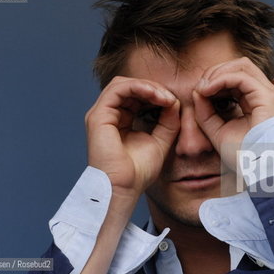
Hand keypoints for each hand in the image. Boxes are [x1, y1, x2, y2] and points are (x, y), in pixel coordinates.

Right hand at [85, 76, 179, 195]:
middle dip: (153, 89)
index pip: (136, 96)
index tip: (174, 103)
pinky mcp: (98, 116)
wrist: (124, 188)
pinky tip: (155, 96)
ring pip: (123, 84)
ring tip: (165, 97)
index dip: (156, 95)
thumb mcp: (160, 141)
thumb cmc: (138, 172)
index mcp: (119, 120)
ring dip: (147, 86)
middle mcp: (107, 115)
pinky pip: (118, 89)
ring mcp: (100, 114)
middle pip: (130, 87)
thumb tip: (174, 101)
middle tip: (171, 98)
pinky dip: (139, 88)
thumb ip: (168, 121)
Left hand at [192, 57, 273, 170]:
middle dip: (215, 72)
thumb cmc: (241, 154)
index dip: (215, 79)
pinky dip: (221, 79)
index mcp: (256, 99)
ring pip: (241, 65)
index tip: (199, 91)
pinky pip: (241, 77)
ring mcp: (268, 93)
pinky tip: (208, 90)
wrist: (255, 169)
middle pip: (238, 65)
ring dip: (217, 73)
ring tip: (203, 87)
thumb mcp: (216, 129)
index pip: (235, 76)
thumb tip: (197, 90)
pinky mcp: (266, 96)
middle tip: (199, 87)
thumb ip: (205, 111)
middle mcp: (265, 93)